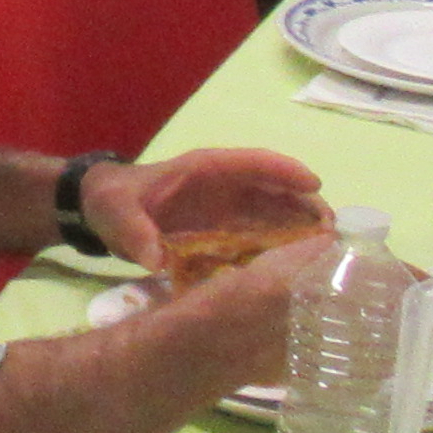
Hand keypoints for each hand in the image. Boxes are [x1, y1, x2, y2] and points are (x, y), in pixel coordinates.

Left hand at [109, 146, 327, 267]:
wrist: (100, 211)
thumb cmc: (112, 201)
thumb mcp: (116, 212)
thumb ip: (134, 232)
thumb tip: (155, 260)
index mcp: (204, 169)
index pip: (252, 162)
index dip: (284, 170)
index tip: (314, 184)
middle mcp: (224, 186)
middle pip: (275, 189)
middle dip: (306, 204)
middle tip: (332, 231)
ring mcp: (228, 210)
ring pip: (275, 214)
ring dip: (301, 228)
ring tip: (328, 252)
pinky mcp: (226, 232)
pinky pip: (261, 237)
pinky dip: (282, 248)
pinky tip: (300, 269)